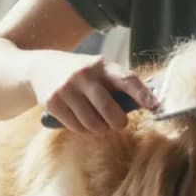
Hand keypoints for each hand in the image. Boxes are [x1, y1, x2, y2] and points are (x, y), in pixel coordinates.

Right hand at [29, 52, 159, 134]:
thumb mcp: (98, 70)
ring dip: (100, 129)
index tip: (156, 107)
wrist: (39, 68)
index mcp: (102, 65)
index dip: (142, 94)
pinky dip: (84, 130)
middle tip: (118, 123)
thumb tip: (149, 104)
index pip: (127, 79)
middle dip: (118, 123)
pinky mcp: (54, 103)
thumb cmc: (80, 74)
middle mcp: (84, 75)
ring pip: (94, 124)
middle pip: (110, 110)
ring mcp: (67, 89)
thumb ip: (118, 85)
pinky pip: (77, 128)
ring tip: (98, 122)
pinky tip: (81, 120)